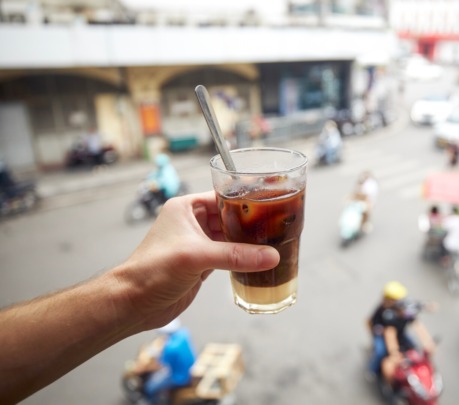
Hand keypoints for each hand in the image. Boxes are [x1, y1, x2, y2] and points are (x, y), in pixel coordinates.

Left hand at [112, 191, 279, 331]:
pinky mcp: (203, 264)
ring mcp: (198, 244)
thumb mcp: (196, 257)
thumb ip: (235, 255)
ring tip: (275, 241)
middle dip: (252, 222)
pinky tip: (260, 260)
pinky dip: (243, 258)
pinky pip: (229, 256)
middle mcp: (192, 223)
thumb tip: (270, 256)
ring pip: (232, 238)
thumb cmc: (151, 271)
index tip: (271, 202)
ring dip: (249, 242)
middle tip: (278, 224)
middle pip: (231, 217)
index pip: (223, 196)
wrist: (133, 304)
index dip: (246, 200)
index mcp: (185, 208)